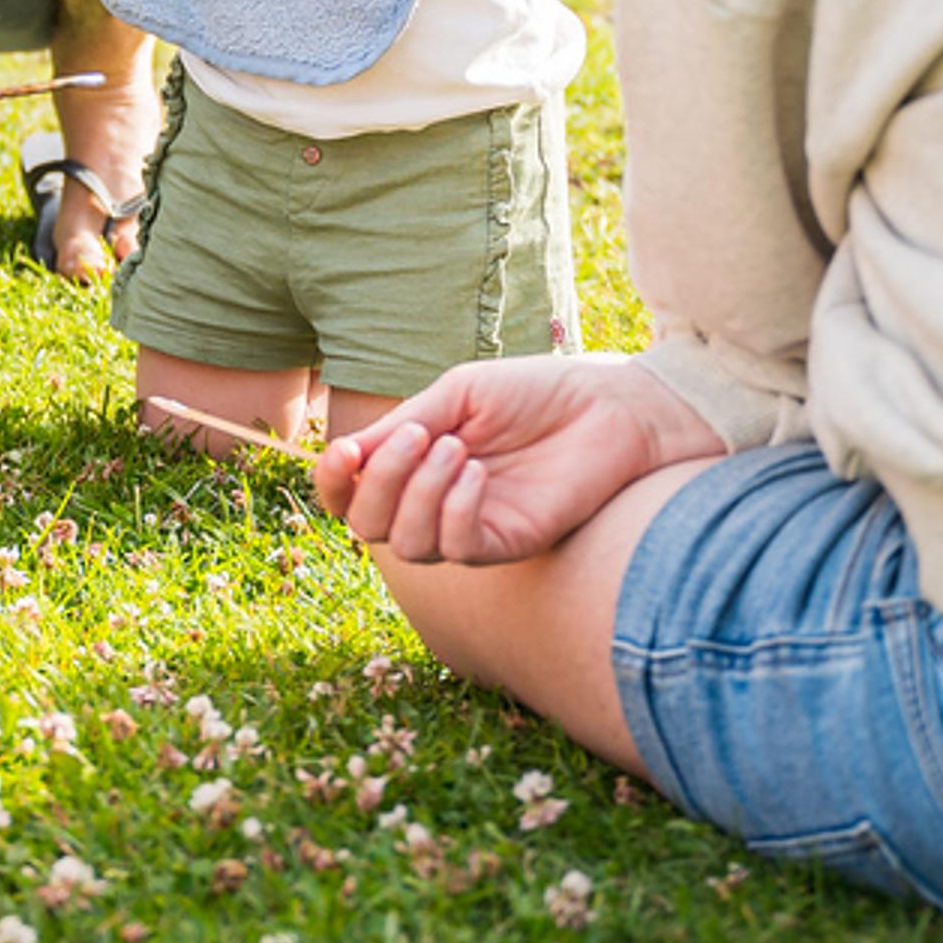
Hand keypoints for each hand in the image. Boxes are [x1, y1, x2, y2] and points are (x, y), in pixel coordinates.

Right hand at [311, 355, 720, 563]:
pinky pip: (457, 548)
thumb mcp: (458, 394)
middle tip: (419, 436)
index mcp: (415, 464)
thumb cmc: (536, 393)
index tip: (347, 451)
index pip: (350, 495)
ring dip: (418, 493)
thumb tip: (346, 455)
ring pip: (408, 547)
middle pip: (367, 526)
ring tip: (458, 448)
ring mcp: (471, 526)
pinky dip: (454, 509)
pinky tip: (478, 474)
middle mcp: (435, 502)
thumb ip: (405, 424)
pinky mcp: (508, 543)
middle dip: (378, 481)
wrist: (609, 406)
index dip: (333, 481)